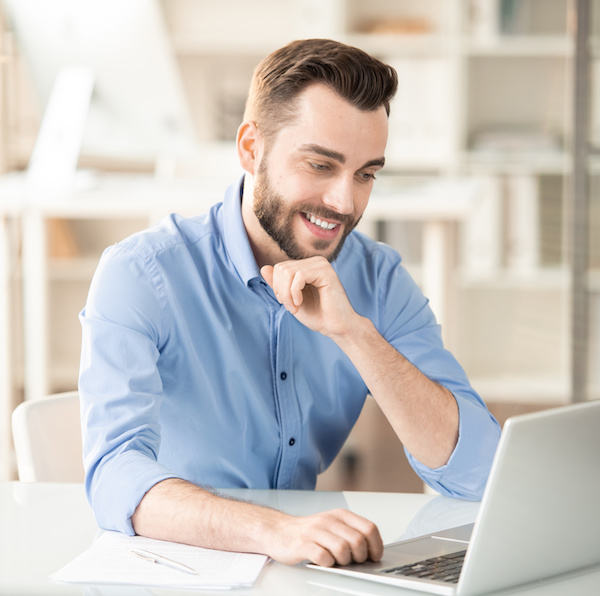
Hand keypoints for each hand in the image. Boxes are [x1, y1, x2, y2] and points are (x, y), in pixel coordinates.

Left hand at [261, 257, 357, 337]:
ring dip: (286, 294)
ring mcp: (321, 265)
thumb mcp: (290, 299)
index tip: (287, 304)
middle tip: (291, 307)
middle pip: (281, 269)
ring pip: (288, 272)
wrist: (336, 327)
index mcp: (307, 266)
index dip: (277, 287)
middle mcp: (315, 262)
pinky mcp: (326, 272)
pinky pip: (299, 276)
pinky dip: (294, 292)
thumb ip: (278, 284)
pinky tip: (300, 302)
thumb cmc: (317, 315)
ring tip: (295, 307)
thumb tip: (263, 268)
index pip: (279, 268)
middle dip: (281, 291)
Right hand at [263, 508, 382, 566]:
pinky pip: (323, 557)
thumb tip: (373, 550)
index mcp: (340, 515)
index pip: (369, 528)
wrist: (279, 530)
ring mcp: (315, 531)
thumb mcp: (333, 526)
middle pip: (358, 540)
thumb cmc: (309, 532)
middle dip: (360, 556)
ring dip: (344, 561)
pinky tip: (324, 562)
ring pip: (342, 549)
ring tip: (337, 561)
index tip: (374, 556)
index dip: (376, 545)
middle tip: (353, 561)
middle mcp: (329, 520)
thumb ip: (351, 533)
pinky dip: (327, 564)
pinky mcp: (302, 544)